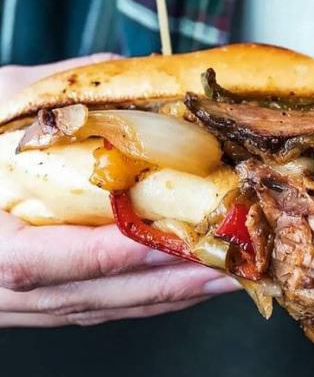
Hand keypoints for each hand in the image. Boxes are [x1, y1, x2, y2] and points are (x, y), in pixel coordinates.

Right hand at [0, 55, 238, 326]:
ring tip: (227, 277)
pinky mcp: (52, 302)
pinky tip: (192, 284)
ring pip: (110, 306)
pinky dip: (154, 298)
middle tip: (228, 265)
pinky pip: (109, 307)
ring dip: (173, 294)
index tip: (167, 240)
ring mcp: (32, 303)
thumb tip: (114, 68)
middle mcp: (8, 286)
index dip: (108, 253)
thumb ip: (46, 93)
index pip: (45, 258)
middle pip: (96, 292)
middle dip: (168, 281)